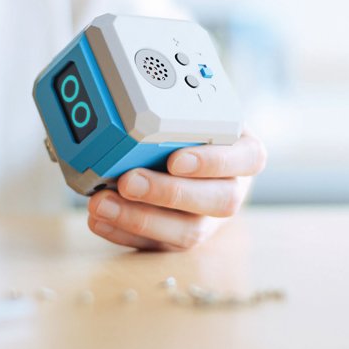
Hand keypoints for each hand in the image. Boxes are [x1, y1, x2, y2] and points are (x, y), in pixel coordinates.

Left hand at [87, 129, 266, 249]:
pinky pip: (159, 246)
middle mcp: (232, 188)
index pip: (249, 158)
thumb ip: (182, 112)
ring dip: (142, 219)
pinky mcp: (181, 236)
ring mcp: (208, 218)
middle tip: (130, 181)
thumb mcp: (200, 114)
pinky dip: (124, 233)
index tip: (176, 159)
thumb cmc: (198, 131)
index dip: (214, 162)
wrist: (200, 159)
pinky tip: (100, 219)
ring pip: (190, 232)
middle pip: (220, 201)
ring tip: (103, 203)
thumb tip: (134, 103)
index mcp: (245, 154)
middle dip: (170, 193)